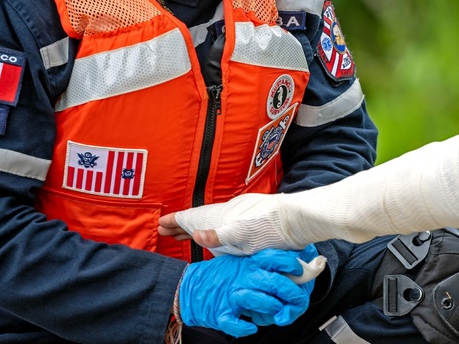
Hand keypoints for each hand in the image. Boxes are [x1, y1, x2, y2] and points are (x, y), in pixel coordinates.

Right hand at [160, 193, 288, 255]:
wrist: (298, 222)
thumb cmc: (271, 226)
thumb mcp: (242, 233)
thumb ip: (218, 235)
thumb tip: (196, 236)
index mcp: (224, 215)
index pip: (193, 217)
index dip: (176, 222)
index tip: (160, 225)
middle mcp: (230, 217)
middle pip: (200, 220)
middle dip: (181, 226)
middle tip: (164, 231)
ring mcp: (239, 223)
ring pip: (211, 225)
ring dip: (195, 230)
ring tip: (182, 235)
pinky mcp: (250, 231)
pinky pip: (222, 231)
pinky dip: (211, 235)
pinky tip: (212, 242)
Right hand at [177, 249, 310, 336]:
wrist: (189, 288)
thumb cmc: (220, 277)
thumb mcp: (242, 264)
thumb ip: (262, 266)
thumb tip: (293, 266)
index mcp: (249, 264)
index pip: (274, 258)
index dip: (291, 264)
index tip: (300, 270)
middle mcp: (242, 277)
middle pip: (273, 282)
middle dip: (292, 293)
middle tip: (298, 300)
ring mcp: (231, 296)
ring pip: (258, 301)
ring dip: (272, 308)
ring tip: (276, 313)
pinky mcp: (220, 313)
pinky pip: (234, 322)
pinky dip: (245, 327)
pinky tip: (252, 327)